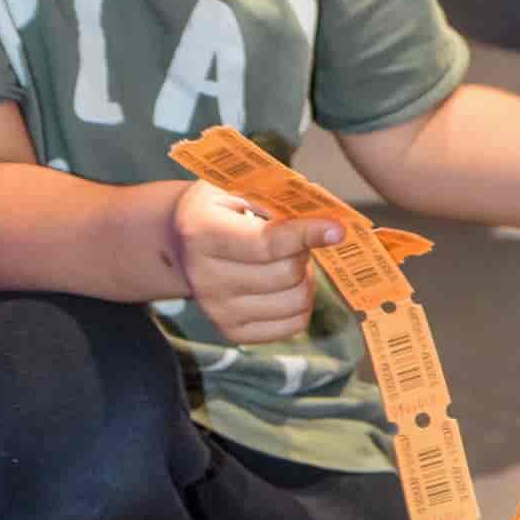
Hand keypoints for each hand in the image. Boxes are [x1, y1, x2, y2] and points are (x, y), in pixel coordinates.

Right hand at [169, 180, 343, 342]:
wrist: (182, 245)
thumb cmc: (217, 209)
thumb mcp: (237, 186)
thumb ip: (276, 196)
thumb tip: (326, 215)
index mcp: (202, 233)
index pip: (267, 243)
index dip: (307, 235)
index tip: (337, 229)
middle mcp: (205, 278)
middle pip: (286, 274)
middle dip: (302, 253)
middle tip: (295, 241)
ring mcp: (217, 310)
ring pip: (295, 302)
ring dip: (305, 280)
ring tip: (290, 262)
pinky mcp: (232, 332)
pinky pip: (292, 326)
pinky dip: (301, 305)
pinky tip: (287, 286)